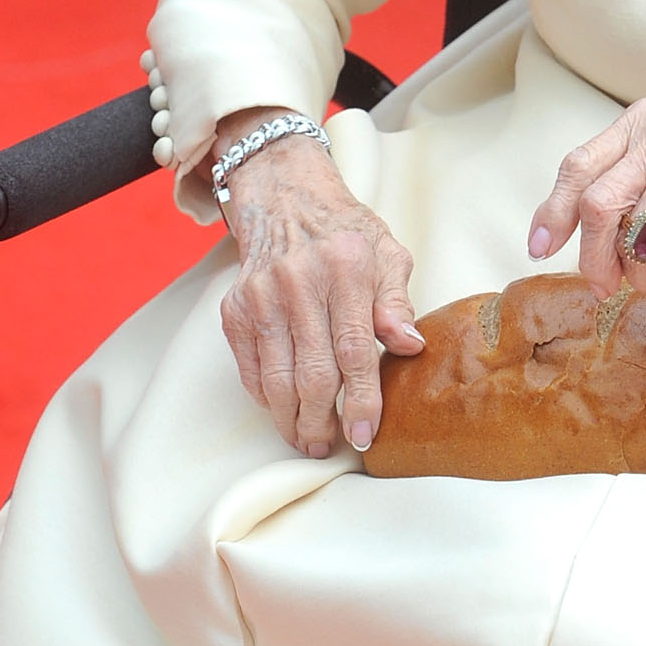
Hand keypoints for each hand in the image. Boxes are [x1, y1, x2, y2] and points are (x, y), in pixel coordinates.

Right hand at [215, 111, 421, 456]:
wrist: (283, 198)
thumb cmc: (345, 233)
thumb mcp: (387, 253)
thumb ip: (398, 302)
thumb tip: (411, 346)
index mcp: (346, 270)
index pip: (355, 352)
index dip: (361, 400)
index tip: (364, 436)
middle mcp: (298, 284)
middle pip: (312, 375)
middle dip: (322, 423)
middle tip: (331, 447)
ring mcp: (260, 298)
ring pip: (276, 380)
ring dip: (292, 421)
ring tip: (307, 441)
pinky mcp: (234, 309)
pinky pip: (250, 370)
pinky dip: (267, 398)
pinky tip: (284, 411)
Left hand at [528, 98, 645, 297]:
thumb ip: (624, 190)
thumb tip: (562, 231)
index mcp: (644, 121)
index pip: (577, 166)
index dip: (551, 211)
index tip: (538, 248)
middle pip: (592, 202)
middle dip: (588, 255)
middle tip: (599, 287)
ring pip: (625, 233)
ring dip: (631, 273)